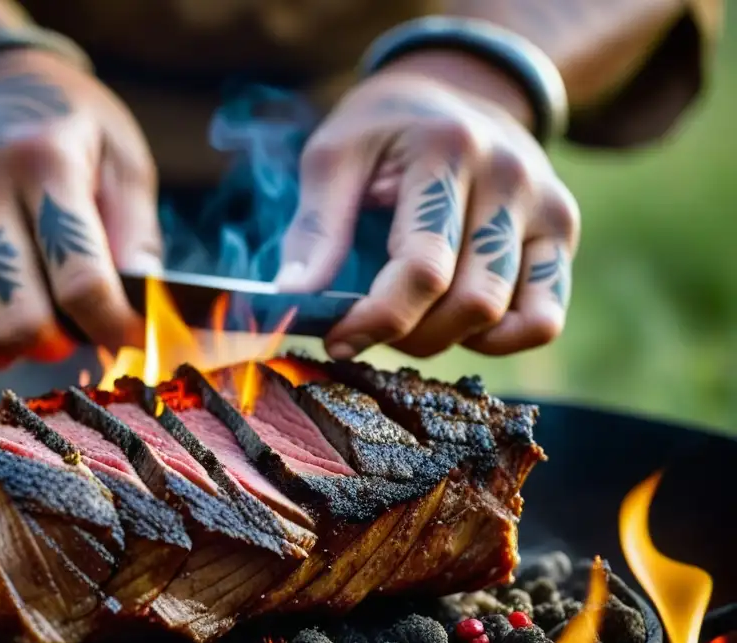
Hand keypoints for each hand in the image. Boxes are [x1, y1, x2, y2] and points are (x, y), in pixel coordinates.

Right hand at [0, 48, 159, 372]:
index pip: (82, 284)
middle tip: (70, 328)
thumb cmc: (60, 130)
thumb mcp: (119, 156)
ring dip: (5, 355)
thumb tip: (144, 310)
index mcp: (42, 161)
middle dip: (58, 345)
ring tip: (23, 327)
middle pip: (21, 325)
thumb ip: (138, 235)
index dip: (115, 328)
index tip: (127, 334)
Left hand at [276, 50, 578, 359]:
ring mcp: (547, 207)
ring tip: (405, 318)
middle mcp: (511, 176)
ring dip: (443, 339)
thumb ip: (313, 230)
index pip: (422, 268)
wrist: (457, 89)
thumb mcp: (334, 157)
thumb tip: (292, 300)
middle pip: (468, 302)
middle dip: (406, 335)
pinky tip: (455, 323)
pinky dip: (497, 341)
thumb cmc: (383, 131)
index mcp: (449, 149)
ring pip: (502, 317)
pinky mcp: (561, 235)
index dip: (375, 319)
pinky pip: (544, 319)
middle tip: (365, 327)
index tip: (336, 339)